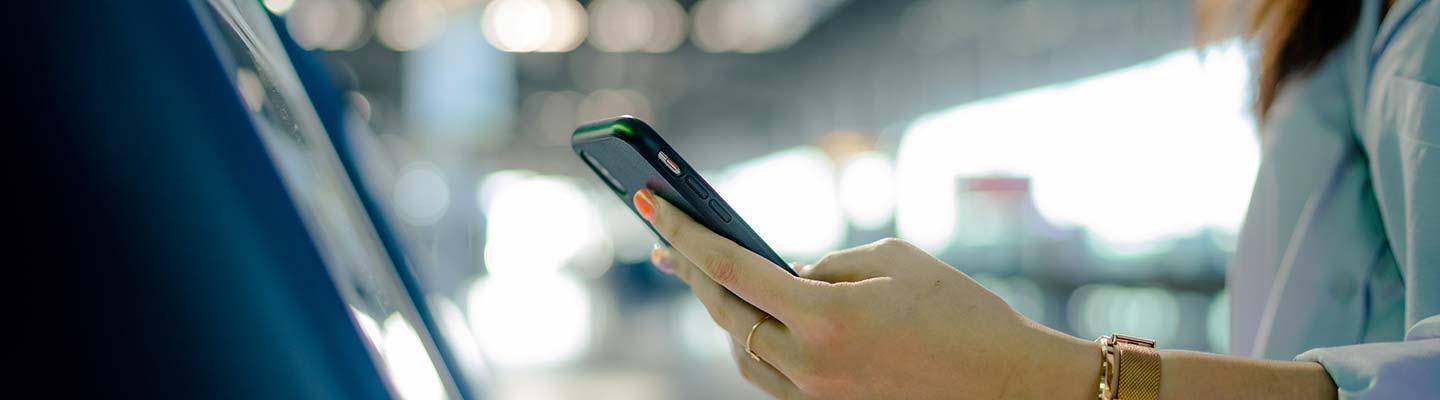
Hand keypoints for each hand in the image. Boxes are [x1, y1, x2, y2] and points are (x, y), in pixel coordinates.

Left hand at [633, 189, 1098, 398]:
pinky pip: (771, 376)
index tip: (649, 204)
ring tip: (707, 276)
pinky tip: (757, 318)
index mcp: (823, 318)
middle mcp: (809, 364)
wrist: (1012, 386)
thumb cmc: (963, 314)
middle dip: (692, 272)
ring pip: (742, 353)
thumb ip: (827, 265)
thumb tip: (788, 274)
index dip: (683, 232)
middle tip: (665, 242)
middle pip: (725, 313)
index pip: (730, 268)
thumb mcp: (894, 262)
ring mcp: (817, 396)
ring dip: (723, 312)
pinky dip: (756, 342)